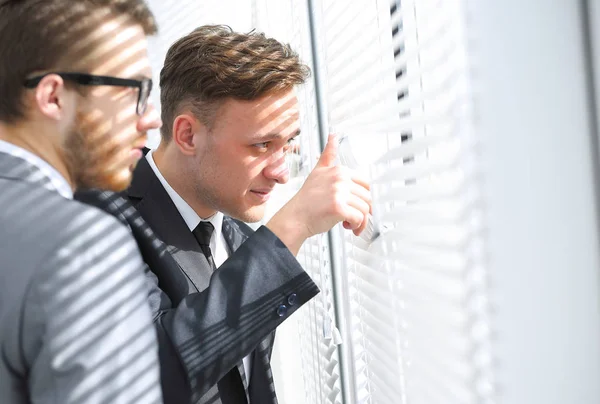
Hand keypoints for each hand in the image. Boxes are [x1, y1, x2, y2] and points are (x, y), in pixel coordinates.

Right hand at [267, 134, 371, 254]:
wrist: (295, 218)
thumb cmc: (307, 200)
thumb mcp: (318, 171)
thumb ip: (328, 154)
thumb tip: (334, 135)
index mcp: (339, 170)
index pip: (365, 184)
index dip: (363, 198)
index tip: (356, 205)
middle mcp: (340, 179)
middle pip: (367, 197)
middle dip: (363, 211)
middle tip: (352, 217)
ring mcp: (338, 192)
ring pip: (365, 209)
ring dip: (360, 221)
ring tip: (348, 223)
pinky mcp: (338, 208)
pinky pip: (359, 218)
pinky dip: (356, 226)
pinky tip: (346, 226)